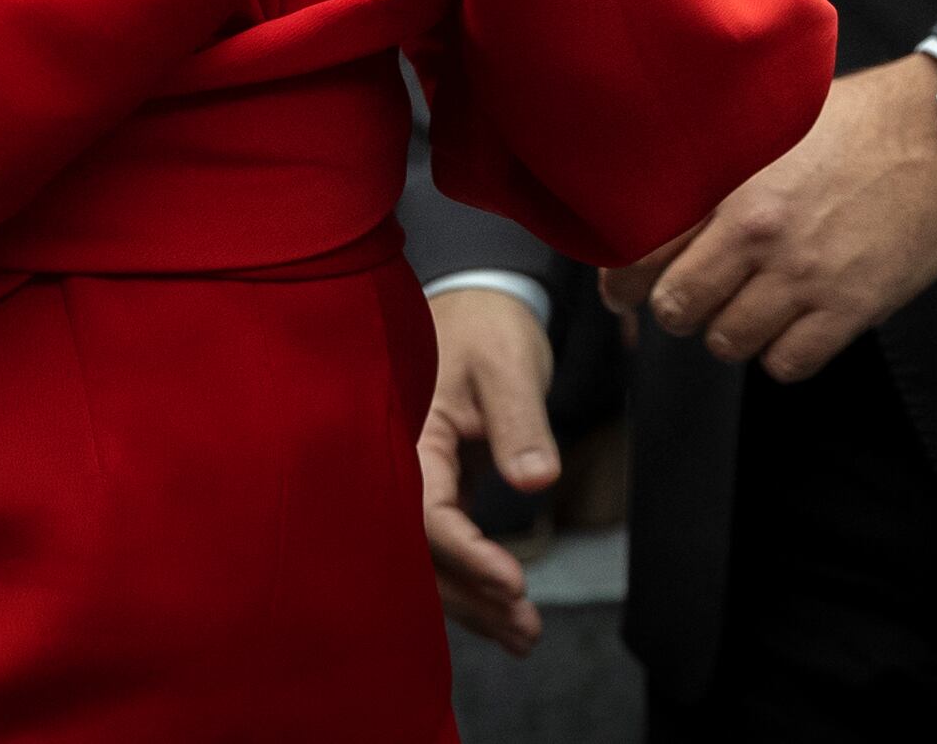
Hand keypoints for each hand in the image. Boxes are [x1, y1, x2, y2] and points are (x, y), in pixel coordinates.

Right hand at [419, 286, 557, 656]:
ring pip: (432, 559)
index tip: (512, 582)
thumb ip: (520, 421)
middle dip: (472, 595)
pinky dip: (473, 579)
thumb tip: (536, 480)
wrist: (477, 300)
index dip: (466, 553)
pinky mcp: (438, 488)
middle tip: (525, 628)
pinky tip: (507, 612)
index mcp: (406, 436)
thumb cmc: (488, 326)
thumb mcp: (508, 364)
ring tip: (525, 636)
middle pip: (423, 553)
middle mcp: (400, 466)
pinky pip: (445, 545)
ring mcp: (416, 480)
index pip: (426, 513)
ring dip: (474, 601)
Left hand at [605, 57, 936, 382]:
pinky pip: (788, 364)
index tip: (622, 290)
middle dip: (676, 309)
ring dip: (730, 331)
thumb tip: (660, 186)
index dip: (623, 280)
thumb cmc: (855, 121)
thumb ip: (718, 163)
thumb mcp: (771, 125)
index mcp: (733, 185)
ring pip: (729, 342)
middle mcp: (761, 236)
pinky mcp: (851, 309)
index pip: (645, 252)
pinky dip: (781, 354)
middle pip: (677, 308)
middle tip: (688, 301)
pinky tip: (789, 327)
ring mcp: (806, 278)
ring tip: (744, 308)